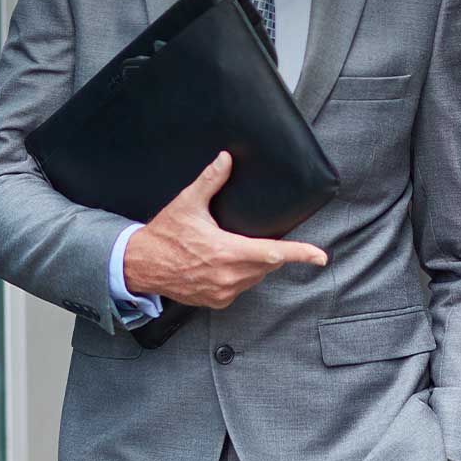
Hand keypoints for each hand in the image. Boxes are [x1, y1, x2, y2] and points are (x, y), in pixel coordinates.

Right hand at [123, 151, 328, 307]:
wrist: (140, 266)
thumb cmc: (164, 236)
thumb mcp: (188, 204)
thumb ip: (210, 180)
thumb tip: (226, 159)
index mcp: (227, 252)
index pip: (273, 253)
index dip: (300, 254)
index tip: (320, 256)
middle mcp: (228, 276)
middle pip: (266, 264)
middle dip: (271, 252)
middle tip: (259, 238)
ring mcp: (222, 292)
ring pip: (254, 278)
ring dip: (254, 264)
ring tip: (235, 249)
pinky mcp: (215, 301)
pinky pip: (239, 288)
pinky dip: (239, 277)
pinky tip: (224, 265)